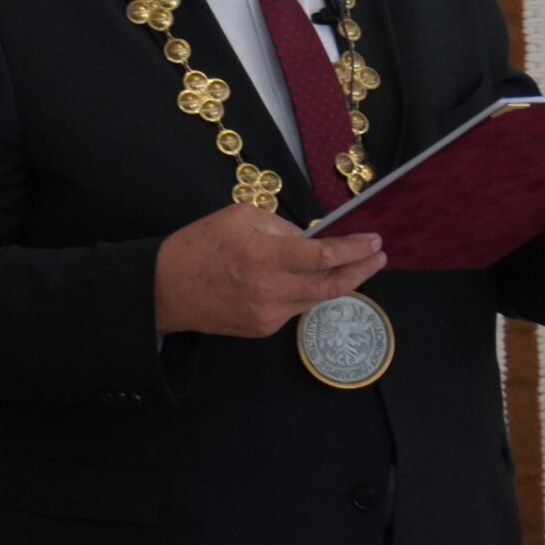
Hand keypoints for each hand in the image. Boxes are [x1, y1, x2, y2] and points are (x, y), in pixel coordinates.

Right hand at [153, 203, 385, 337]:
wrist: (165, 289)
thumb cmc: (201, 244)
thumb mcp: (239, 216)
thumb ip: (280, 227)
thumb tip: (310, 239)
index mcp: (265, 254)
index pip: (324, 255)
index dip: (354, 249)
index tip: (375, 241)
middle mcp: (272, 288)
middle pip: (331, 285)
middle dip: (361, 271)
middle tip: (378, 258)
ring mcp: (268, 314)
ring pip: (315, 299)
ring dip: (337, 283)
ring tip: (352, 267)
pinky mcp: (261, 329)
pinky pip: (293, 309)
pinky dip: (305, 293)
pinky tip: (306, 282)